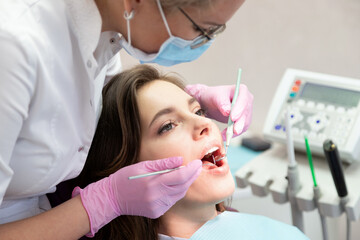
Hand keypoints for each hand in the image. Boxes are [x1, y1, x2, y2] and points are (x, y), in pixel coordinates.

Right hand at [72, 157, 201, 235]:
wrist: (112, 198)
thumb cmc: (125, 178)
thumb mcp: (142, 166)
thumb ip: (163, 164)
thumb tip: (180, 160)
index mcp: (153, 184)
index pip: (180, 177)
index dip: (191, 169)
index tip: (197, 163)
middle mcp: (157, 198)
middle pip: (182, 186)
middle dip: (192, 176)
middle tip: (197, 166)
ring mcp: (157, 207)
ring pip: (179, 195)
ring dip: (185, 184)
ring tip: (188, 173)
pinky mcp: (156, 212)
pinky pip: (172, 201)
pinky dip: (176, 192)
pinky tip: (174, 184)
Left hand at [185, 84, 252, 138]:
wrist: (210, 103)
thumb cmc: (212, 96)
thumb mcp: (215, 97)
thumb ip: (222, 103)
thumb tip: (228, 111)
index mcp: (242, 90)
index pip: (243, 100)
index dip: (239, 109)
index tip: (232, 117)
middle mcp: (247, 100)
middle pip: (246, 113)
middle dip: (240, 123)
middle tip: (234, 130)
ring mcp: (246, 111)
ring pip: (245, 122)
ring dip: (237, 130)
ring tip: (227, 135)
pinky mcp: (243, 120)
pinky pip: (242, 128)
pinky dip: (234, 133)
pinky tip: (226, 136)